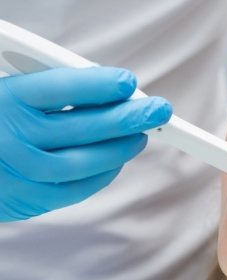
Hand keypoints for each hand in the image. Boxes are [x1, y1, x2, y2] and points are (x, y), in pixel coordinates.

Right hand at [0, 66, 171, 220]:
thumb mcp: (4, 90)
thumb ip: (41, 85)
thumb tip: (99, 82)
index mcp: (4, 99)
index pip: (62, 87)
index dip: (99, 84)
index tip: (128, 81)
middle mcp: (13, 136)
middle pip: (85, 125)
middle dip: (129, 116)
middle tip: (159, 109)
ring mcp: (22, 172)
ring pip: (87, 160)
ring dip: (122, 147)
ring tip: (142, 135)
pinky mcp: (29, 198)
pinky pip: (78, 188)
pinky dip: (103, 174)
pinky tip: (118, 159)